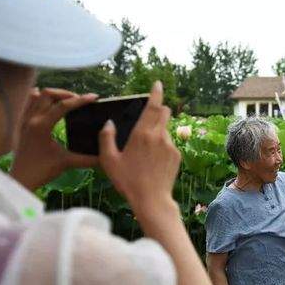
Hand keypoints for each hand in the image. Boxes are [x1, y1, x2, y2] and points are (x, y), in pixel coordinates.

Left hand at [10, 88, 99, 189]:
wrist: (21, 179)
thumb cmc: (42, 171)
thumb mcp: (66, 163)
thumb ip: (87, 159)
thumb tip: (105, 158)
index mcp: (42, 126)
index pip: (63, 105)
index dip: (80, 100)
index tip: (94, 97)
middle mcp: (31, 119)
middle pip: (48, 94)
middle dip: (66, 94)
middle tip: (80, 100)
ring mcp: (25, 120)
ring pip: (38, 95)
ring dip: (54, 95)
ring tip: (67, 100)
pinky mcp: (22, 124)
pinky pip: (28, 102)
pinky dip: (38, 97)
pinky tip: (46, 99)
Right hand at [99, 81, 179, 216]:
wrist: (152, 200)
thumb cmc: (127, 181)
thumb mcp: (109, 160)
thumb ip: (106, 138)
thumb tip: (109, 123)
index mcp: (142, 134)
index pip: (153, 106)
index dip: (156, 93)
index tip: (158, 84)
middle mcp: (159, 136)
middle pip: (164, 113)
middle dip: (159, 109)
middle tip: (148, 116)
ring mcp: (171, 146)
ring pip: (166, 130)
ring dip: (158, 131)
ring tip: (145, 151)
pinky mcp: (177, 156)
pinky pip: (170, 144)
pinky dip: (162, 146)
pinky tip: (153, 161)